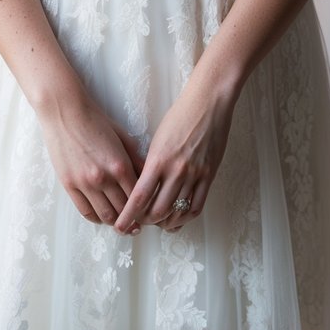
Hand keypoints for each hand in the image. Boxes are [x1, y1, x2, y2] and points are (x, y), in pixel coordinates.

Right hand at [37, 88, 146, 227]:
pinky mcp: (69, 185)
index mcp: (120, 164)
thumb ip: (136, 159)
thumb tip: (149, 178)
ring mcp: (84, 183)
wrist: (65, 112)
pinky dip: (97, 219)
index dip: (145, 208)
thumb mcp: (122, 136)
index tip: (149, 214)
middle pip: (123, 210)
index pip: (138, 197)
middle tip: (138, 224)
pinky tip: (103, 217)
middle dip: (133, 220)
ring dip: (116, 223)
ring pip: (105, 216)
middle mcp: (103, 178)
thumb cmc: (96, 120)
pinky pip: (85, 212)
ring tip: (122, 224)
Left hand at [113, 82, 235, 234]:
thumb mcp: (158, 139)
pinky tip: (179, 218)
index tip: (121, 226)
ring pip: (177, 213)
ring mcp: (194, 174)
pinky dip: (185, 218)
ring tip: (159, 223)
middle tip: (141, 222)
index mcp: (157, 159)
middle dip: (146, 222)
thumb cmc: (180, 115)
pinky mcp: (209, 175)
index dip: (128, 216)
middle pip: (157, 211)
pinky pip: (196, 207)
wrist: (208, 102)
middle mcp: (175, 170)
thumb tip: (143, 187)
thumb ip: (151, 164)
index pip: (139, 197)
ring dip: (165, 223)